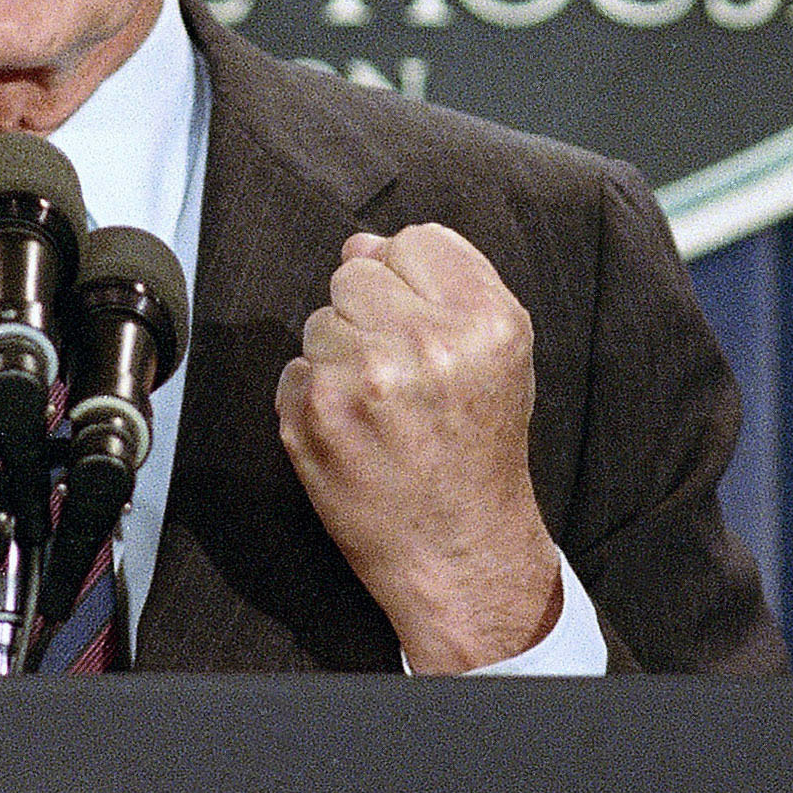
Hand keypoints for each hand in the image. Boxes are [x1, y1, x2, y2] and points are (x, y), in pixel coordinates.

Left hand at [275, 225, 562, 670]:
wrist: (460, 551)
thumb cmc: (477, 448)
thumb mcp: (498, 356)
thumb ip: (444, 284)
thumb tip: (361, 244)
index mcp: (485, 320)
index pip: (414, 241)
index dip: (412, 281)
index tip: (423, 325)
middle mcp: (427, 342)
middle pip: (356, 274)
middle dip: (368, 315)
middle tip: (398, 376)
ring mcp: (364, 377)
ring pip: (318, 320)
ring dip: (338, 357)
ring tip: (379, 408)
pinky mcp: (312, 413)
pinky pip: (294, 368)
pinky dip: (313, 398)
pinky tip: (353, 433)